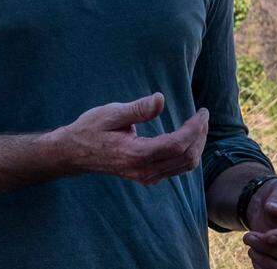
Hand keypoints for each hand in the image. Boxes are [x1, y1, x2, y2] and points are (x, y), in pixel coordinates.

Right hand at [53, 91, 208, 184]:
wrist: (73, 153)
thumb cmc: (90, 129)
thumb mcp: (110, 113)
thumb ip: (138, 108)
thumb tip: (161, 99)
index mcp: (136, 153)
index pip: (177, 144)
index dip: (195, 128)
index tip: (202, 111)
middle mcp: (143, 170)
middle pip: (186, 156)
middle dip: (200, 135)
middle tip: (202, 115)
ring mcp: (145, 176)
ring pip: (184, 166)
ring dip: (196, 145)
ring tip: (198, 125)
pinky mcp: (145, 177)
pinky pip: (176, 169)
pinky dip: (187, 154)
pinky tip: (186, 138)